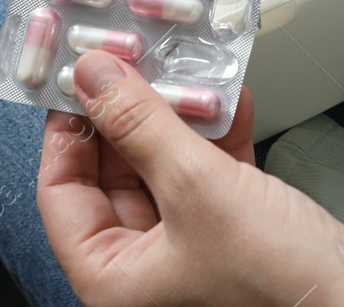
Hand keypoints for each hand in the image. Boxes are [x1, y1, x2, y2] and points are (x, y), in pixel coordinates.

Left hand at [38, 51, 343, 306]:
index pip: (62, 192)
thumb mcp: (197, 187)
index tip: (79, 75)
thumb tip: (94, 78)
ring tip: (186, 70)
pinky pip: (214, 177)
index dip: (68, 128)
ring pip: (168, 172)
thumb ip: (141, 126)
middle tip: (134, 59)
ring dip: (180, 120)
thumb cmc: (282, 283)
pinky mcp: (242, 236)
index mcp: (115, 280)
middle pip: (115, 177)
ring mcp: (196, 253)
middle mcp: (149, 273)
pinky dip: (221, 138)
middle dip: (130, 115)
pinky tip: (232, 99)